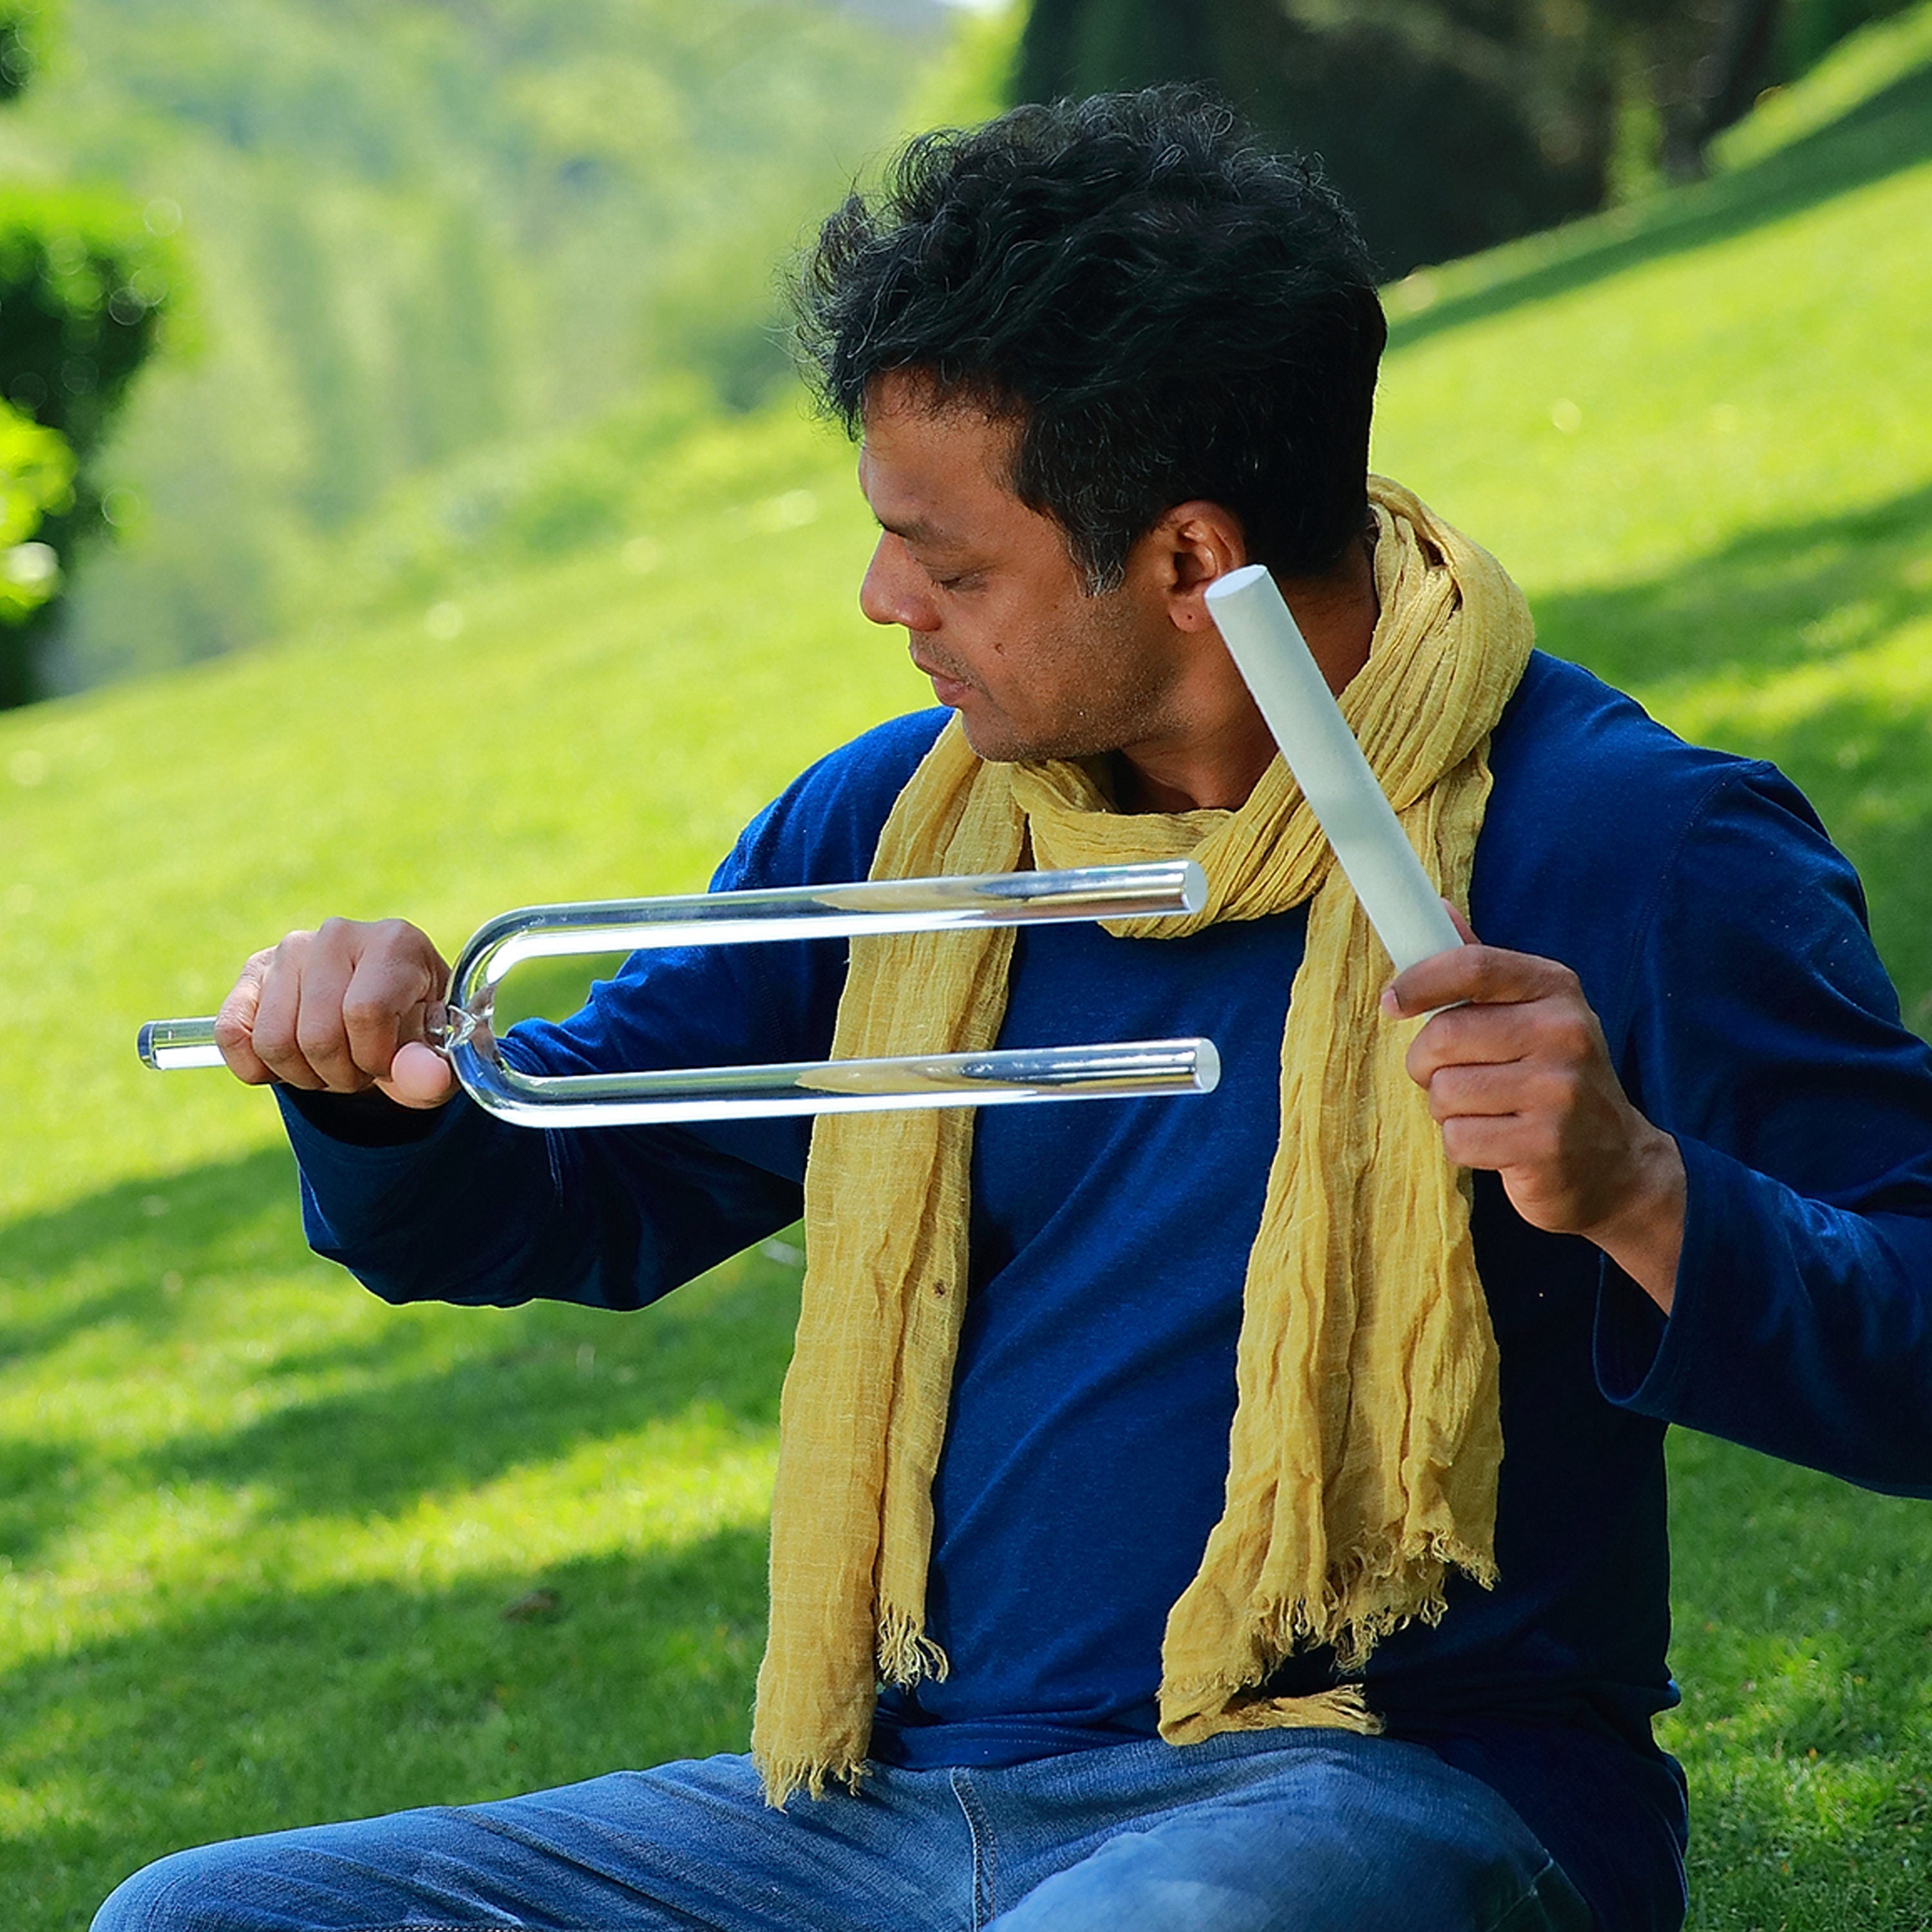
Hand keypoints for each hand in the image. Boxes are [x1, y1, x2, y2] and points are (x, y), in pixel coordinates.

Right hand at [214, 918, 456, 1109]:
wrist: (385, 1013)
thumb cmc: (415, 1034)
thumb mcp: (436, 1058)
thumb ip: (433, 1072)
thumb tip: (425, 1080)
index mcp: (394, 943)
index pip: (365, 1011)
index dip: (374, 1057)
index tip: (388, 1062)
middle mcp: (338, 935)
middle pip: (317, 1036)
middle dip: (340, 1074)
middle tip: (359, 1067)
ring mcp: (290, 951)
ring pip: (273, 1042)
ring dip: (303, 1075)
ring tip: (332, 1059)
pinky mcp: (252, 972)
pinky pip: (232, 1034)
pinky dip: (258, 1067)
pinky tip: (292, 1059)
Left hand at [1382, 908, 1684, 1311]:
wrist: (1617, 1162)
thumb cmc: (1554, 1079)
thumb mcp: (1532, 1014)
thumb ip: (1481, 969)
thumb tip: (1438, 908)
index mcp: (1557, 990)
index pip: (1473, 966)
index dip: (1420, 981)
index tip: (1393, 1002)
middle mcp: (1565, 1033)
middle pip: (1443, 1035)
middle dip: (1426, 1063)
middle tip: (1448, 1076)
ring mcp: (1559, 1092)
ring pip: (1444, 1092)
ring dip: (1446, 1108)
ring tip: (1485, 1111)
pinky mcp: (1544, 1146)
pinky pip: (1458, 1139)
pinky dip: (1462, 1145)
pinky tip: (1497, 1142)